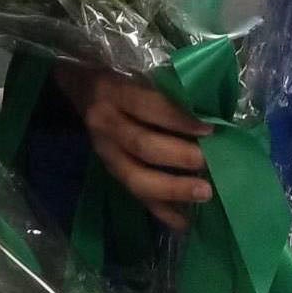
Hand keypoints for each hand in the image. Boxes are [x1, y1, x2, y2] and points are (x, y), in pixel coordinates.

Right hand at [58, 61, 213, 229]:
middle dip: (179, 156)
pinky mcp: (109, 172)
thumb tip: (211, 109)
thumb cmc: (120, 77)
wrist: (80, 88)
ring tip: (204, 193)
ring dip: (172, 188)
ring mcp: (105, 153)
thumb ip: (165, 88)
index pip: (148, 106)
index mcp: (113, 92)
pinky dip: (160, 210)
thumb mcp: (135, 71)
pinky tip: (185, 221)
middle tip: (209, 162)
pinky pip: (135, 195)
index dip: (178, 119)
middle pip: (142, 145)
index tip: (210, 128)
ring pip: (135, 177)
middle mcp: (105, 124)